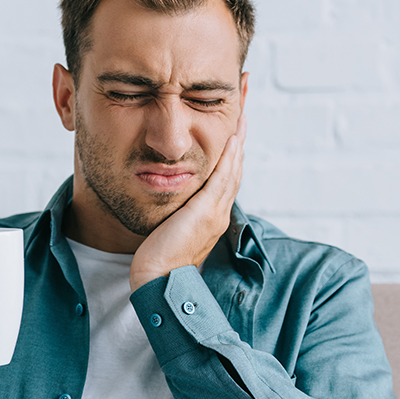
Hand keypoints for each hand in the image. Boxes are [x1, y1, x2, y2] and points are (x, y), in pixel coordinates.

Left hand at [130, 114, 245, 291]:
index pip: (226, 182)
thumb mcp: (170, 231)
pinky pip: (223, 178)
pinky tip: (232, 138)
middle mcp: (219, 215)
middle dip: (239, 144)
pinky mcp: (206, 212)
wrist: (157, 279)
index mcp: (212, 219)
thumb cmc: (157, 260)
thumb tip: (169, 205)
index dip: (231, 158)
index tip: (232, 137)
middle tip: (242, 118)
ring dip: (238, 143)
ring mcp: (216, 213)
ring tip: (242, 119)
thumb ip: (175, 215)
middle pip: (235, 172)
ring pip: (233, 171)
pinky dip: (229, 157)